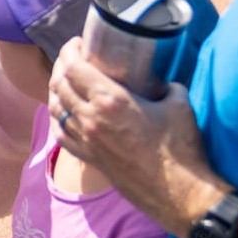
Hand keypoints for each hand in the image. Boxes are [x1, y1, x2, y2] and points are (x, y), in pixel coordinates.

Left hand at [47, 40, 225, 235]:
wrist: (179, 194)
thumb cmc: (181, 148)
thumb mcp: (178, 103)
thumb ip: (165, 85)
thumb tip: (159, 81)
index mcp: (110, 100)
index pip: (74, 67)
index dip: (70, 51)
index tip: (78, 44)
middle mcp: (91, 119)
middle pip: (60, 85)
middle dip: (61, 66)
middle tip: (71, 58)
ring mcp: (86, 141)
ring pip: (56, 109)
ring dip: (56, 91)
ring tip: (65, 81)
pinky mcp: (89, 159)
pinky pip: (60, 134)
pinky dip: (58, 118)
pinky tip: (63, 112)